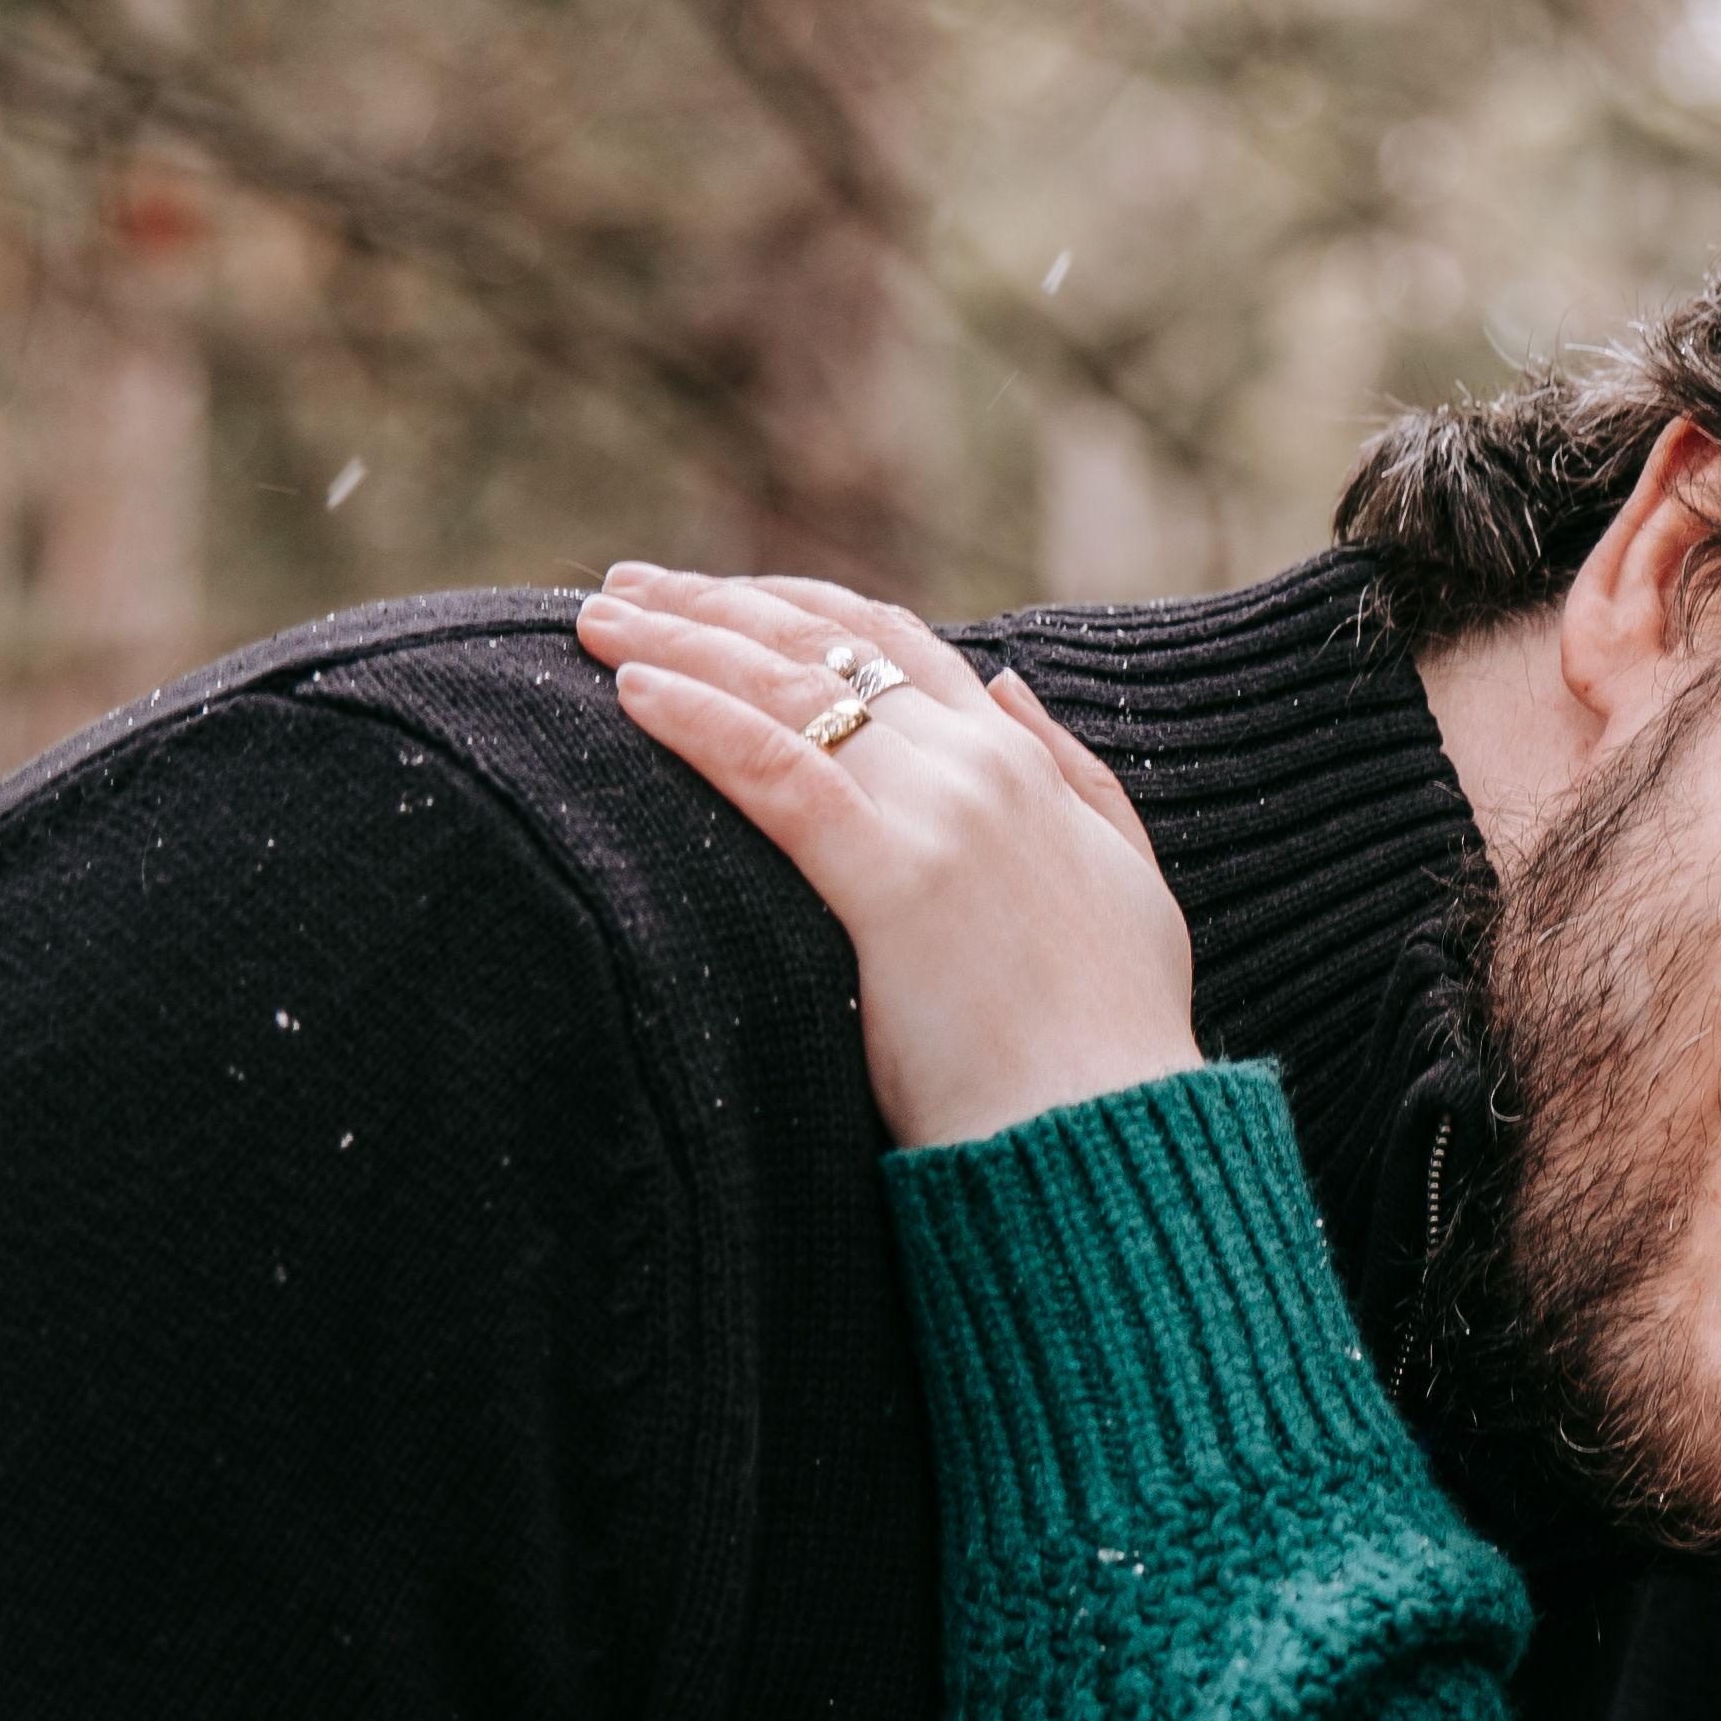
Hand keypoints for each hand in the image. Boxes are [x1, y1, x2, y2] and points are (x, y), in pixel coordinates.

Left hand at [582, 566, 1203, 1148]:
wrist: (1111, 1132)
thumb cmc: (1112, 1035)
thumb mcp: (1125, 880)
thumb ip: (1074, 777)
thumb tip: (1010, 684)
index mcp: (1021, 765)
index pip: (893, 643)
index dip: (795, 605)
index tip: (713, 595)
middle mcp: (979, 765)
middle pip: (820, 648)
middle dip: (712, 606)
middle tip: (622, 588)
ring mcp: (937, 815)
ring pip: (787, 690)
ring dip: (680, 642)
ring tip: (595, 622)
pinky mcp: (892, 877)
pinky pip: (775, 769)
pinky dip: (698, 719)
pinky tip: (630, 692)